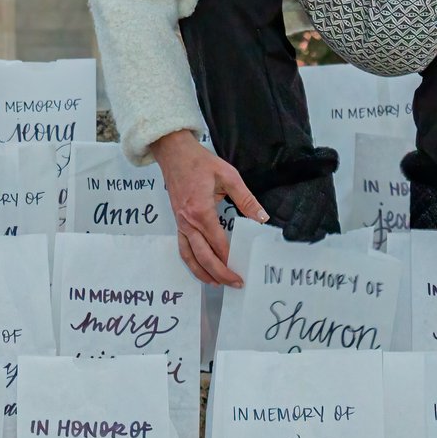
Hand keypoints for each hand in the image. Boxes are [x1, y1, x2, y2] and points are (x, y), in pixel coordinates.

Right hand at [150, 130, 265, 286]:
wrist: (174, 153)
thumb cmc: (200, 162)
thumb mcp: (229, 176)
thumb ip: (246, 199)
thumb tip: (262, 218)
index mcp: (201, 211)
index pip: (217, 243)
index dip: (230, 260)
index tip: (241, 271)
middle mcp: (188, 222)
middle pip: (203, 256)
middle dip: (219, 273)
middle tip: (235, 283)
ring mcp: (180, 223)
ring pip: (189, 256)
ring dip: (202, 272)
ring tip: (217, 284)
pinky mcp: (177, 222)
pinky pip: (182, 248)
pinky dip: (191, 262)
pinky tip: (200, 268)